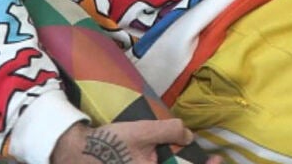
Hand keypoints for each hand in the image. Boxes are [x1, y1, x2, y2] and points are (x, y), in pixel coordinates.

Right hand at [52, 120, 221, 163]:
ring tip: (181, 153)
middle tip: (205, 159)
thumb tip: (188, 136)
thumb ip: (169, 131)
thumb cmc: (110, 143)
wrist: (76, 154)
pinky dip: (164, 162)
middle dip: (188, 163)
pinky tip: (164, 157)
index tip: (216, 159)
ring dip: (175, 162)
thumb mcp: (142, 131)